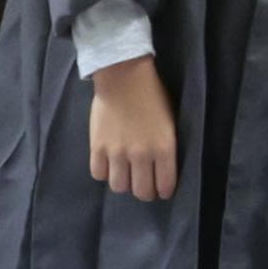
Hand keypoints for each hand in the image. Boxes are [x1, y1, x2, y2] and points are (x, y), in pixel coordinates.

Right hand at [86, 56, 180, 202]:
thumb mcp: (170, 121)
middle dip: (145, 191)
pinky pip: (99, 174)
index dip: (163, 191)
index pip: (164, 186)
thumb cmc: (152, 95)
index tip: (161, 189)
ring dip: (123, 183)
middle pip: (141, 192)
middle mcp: (141, 155)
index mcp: (164, 148)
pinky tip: (109, 163)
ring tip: (125, 173)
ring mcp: (117, 153)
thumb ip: (166, 147)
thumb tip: (162, 167)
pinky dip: (104, 172)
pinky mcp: (97, 147)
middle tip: (143, 183)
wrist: (124, 76)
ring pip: (119, 187)